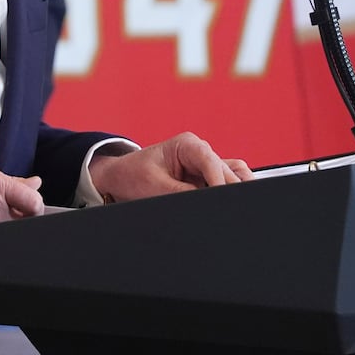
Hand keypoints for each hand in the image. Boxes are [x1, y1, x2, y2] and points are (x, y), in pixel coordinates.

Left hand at [87, 132, 251, 203]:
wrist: (122, 178)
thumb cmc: (133, 175)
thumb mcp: (155, 187)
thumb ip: (182, 194)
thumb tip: (206, 205)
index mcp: (187, 144)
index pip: (212, 162)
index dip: (220, 183)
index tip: (224, 202)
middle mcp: (200, 152)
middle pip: (226, 171)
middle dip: (227, 191)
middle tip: (225, 210)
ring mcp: (205, 165)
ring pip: (233, 177)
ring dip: (232, 191)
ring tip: (229, 209)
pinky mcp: (206, 178)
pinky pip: (228, 183)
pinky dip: (230, 195)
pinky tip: (229, 206)